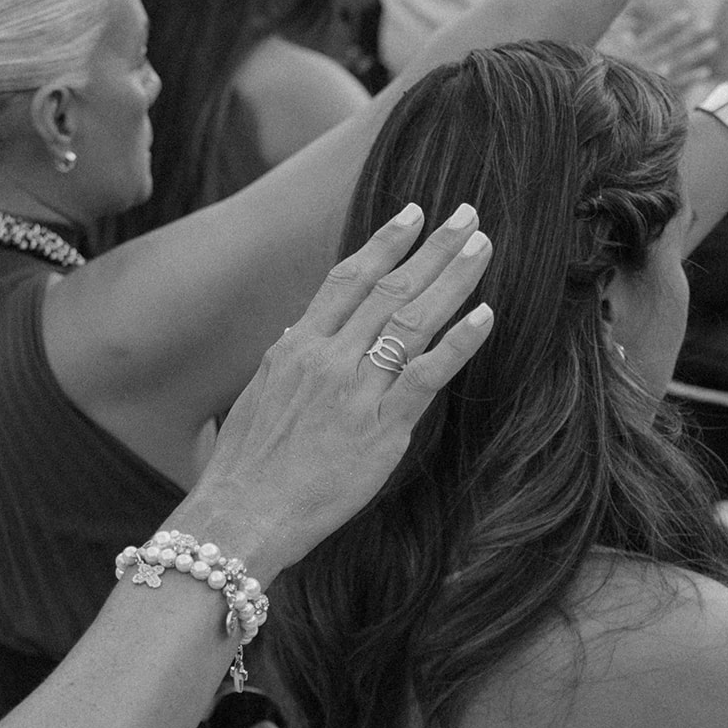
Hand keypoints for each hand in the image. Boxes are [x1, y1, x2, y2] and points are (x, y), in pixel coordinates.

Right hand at [179, 203, 494, 579]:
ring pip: (412, 320)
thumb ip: (284, 361)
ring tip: (482, 247)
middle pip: (389, 288)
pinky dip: (458, 342)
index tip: (413, 212)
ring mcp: (355, 390)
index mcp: (296, 347)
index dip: (385, 242)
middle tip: (467, 215)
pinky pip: (427, 376)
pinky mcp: (380, 428)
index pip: (347, 278)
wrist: (242, 514)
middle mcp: (327, 358)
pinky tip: (485, 316)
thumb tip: (295, 331)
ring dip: (452, 278)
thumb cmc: (246, 466)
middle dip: (432, 248)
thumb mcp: (256, 398)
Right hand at [605, 9, 718, 95]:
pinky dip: (691, 78)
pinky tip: (705, 71)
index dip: (670, 26)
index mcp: (631, 53)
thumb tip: (632, 28)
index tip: (686, 15)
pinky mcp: (653, 91)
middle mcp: (643, 65)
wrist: (594, 96)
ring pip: (677, 64)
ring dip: (695, 54)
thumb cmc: (598, 71)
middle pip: (671, 48)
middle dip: (689, 37)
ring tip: (713, 44)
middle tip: (708, 25)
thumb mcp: (603, 50)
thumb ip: (619, 36)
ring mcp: (650, 78)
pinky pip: (676, 84)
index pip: (654, 36)